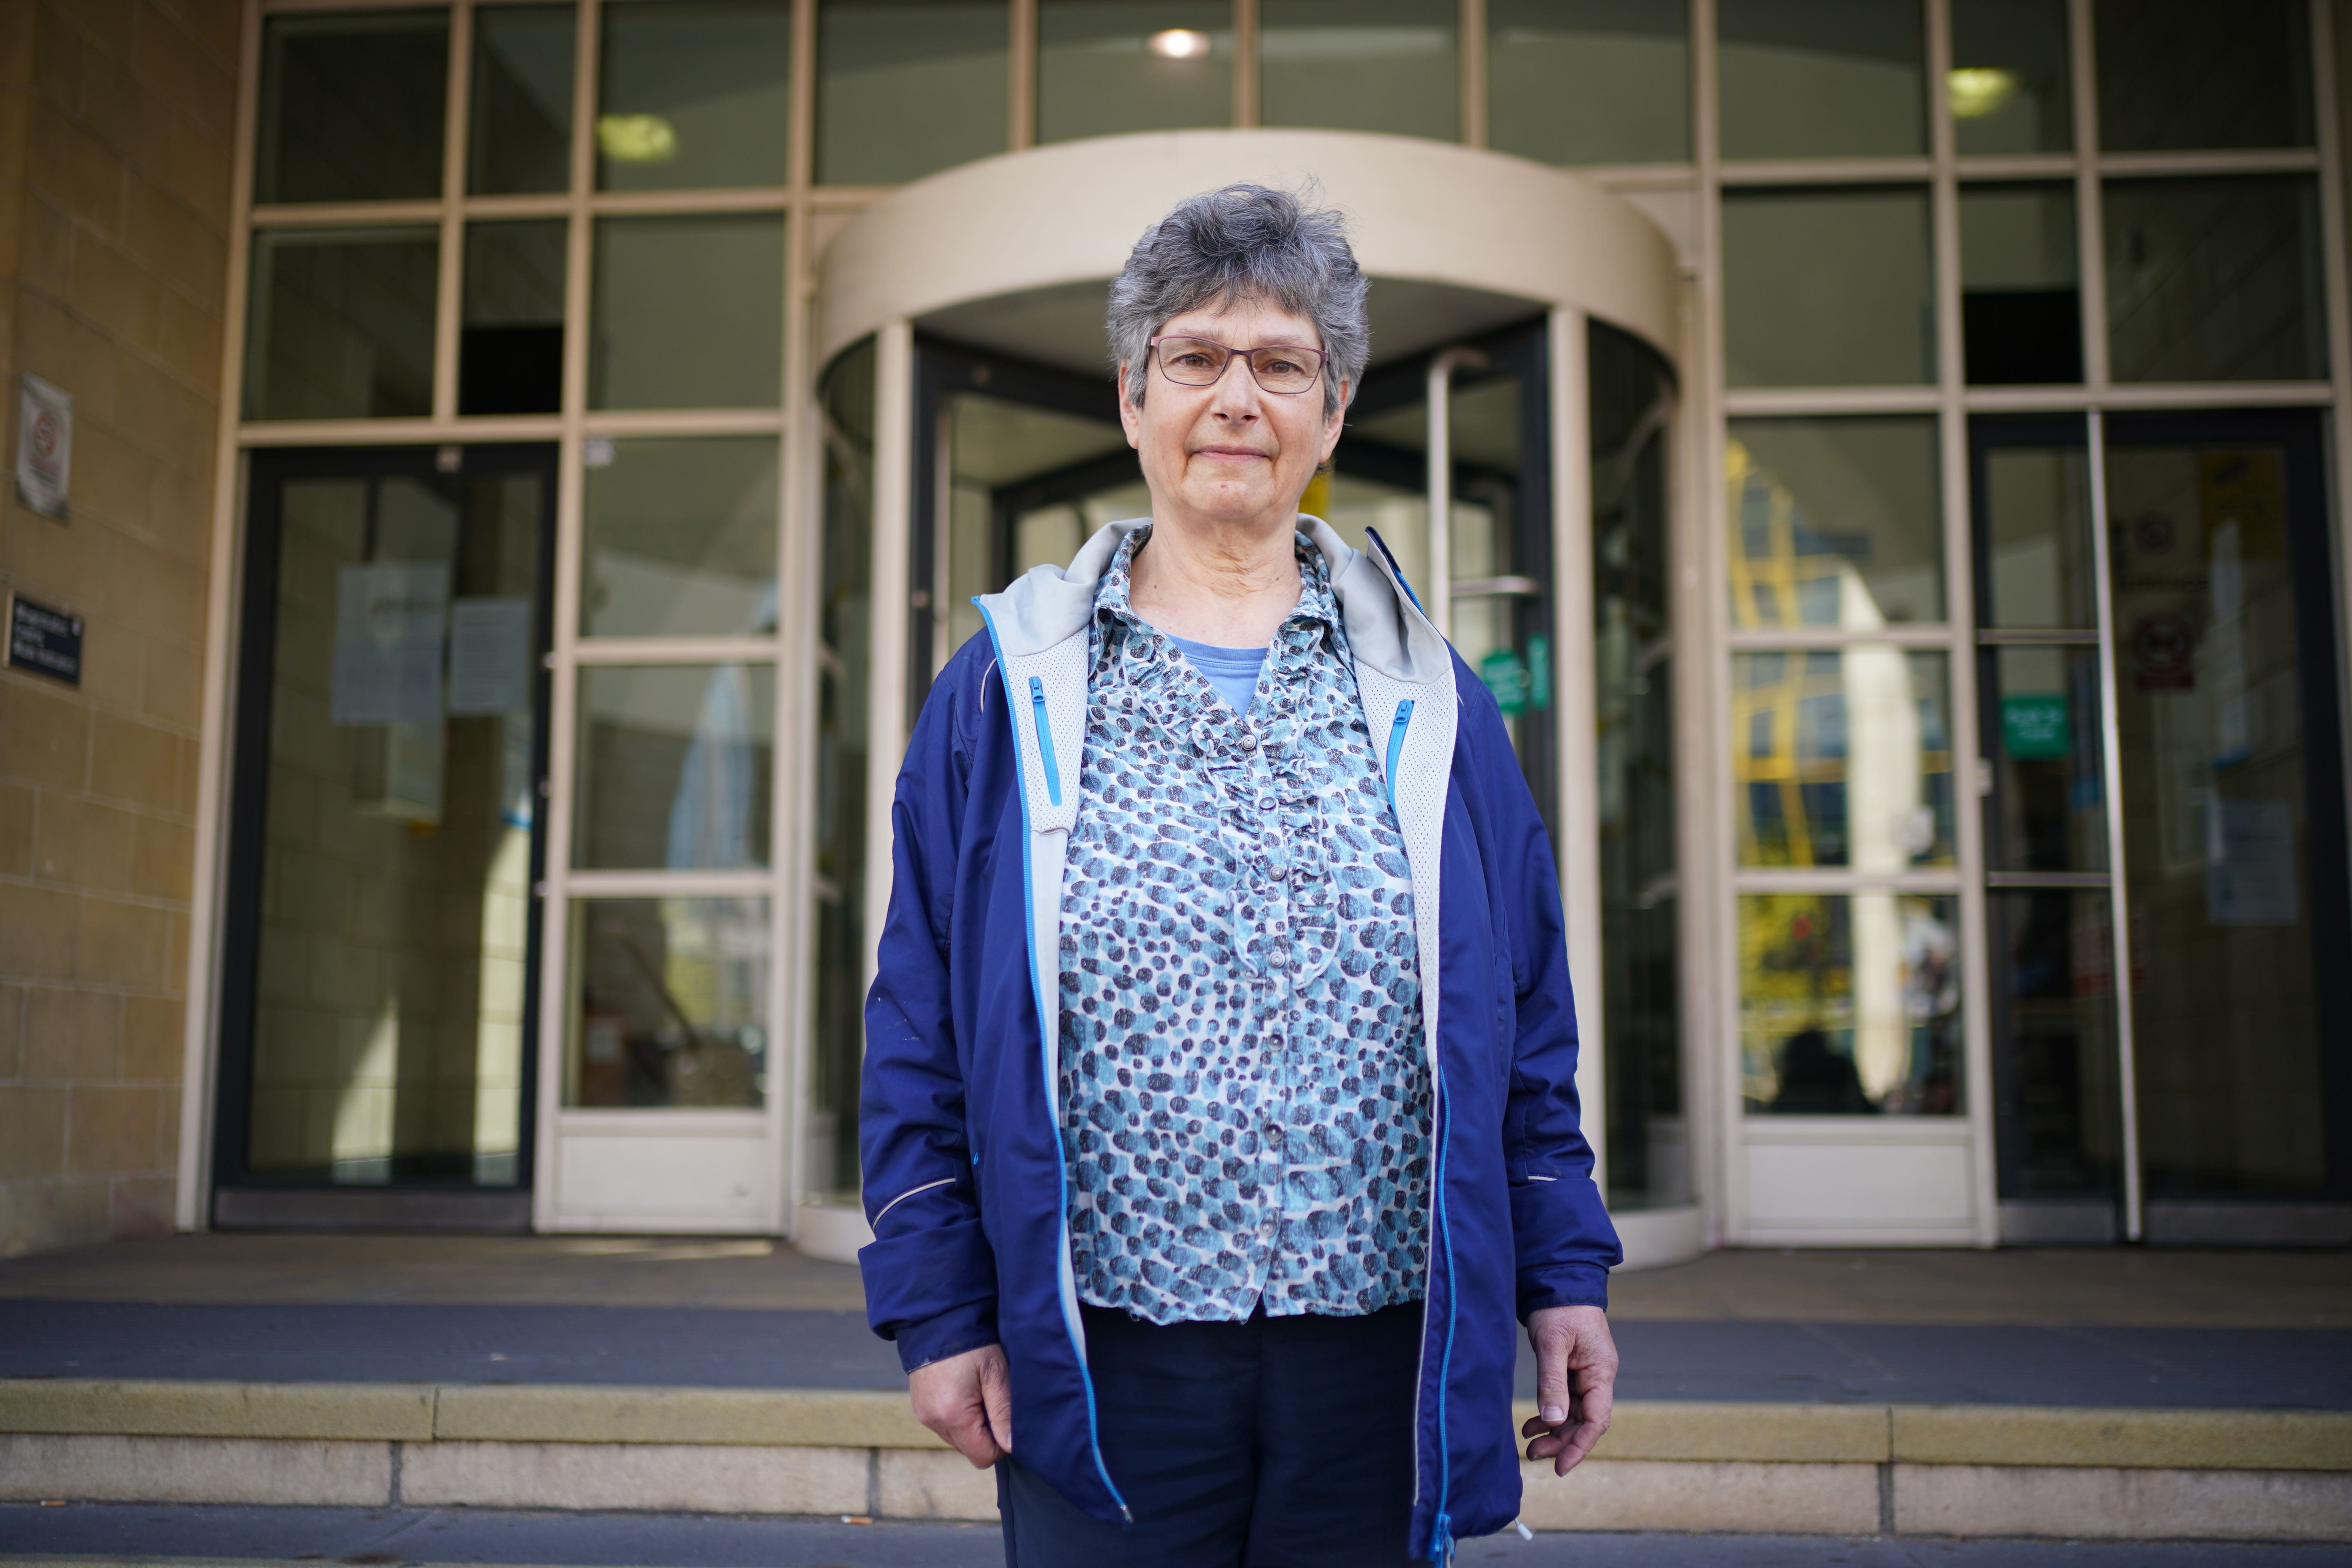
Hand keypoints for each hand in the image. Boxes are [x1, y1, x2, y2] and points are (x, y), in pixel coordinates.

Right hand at [907, 1343, 1013, 1467]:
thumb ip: (1004, 1413)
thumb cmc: (971, 1345)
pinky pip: (945, 1426)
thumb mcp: (996, 1374)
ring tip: (978, 1393)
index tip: (1005, 1418)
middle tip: (992, 1400)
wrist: (937, 1320)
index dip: (1001, 1444)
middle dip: (986, 1433)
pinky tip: (964, 1392)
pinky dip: (958, 1417)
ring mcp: (924, 1415)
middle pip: (969, 1450)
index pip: (983, 1456)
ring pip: (957, 1439)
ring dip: (972, 1425)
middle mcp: (933, 1421)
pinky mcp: (920, 1408)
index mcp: (953, 1415)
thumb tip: (1011, 1446)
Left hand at [1520, 1304, 1616, 1474]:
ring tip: (1529, 1444)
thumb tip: (1554, 1421)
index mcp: (1600, 1371)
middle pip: (1584, 1421)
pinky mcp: (1571, 1369)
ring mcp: (1585, 1373)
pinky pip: (1564, 1400)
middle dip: (1562, 1441)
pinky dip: (1549, 1413)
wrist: (1558, 1279)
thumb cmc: (1559, 1308)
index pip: (1597, 1419)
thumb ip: (1553, 1382)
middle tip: (1533, 1455)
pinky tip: (1532, 1423)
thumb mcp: (1553, 1344)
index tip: (1561, 1466)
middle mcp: (1597, 1376)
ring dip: (1554, 1430)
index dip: (1580, 1445)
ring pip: (1573, 1413)